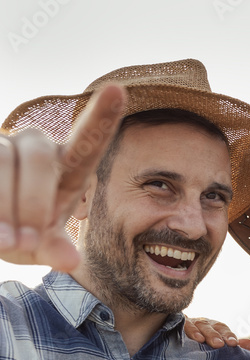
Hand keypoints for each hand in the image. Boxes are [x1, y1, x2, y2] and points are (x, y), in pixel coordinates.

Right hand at [0, 84, 125, 269]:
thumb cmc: (19, 233)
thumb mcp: (40, 245)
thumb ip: (55, 249)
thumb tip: (69, 260)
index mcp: (68, 166)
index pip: (90, 139)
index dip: (102, 115)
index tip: (118, 88)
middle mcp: (37, 146)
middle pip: (39, 156)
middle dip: (33, 202)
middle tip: (27, 242)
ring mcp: (3, 143)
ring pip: (2, 160)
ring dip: (6, 205)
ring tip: (8, 242)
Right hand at [183, 316, 249, 350]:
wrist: (178, 331)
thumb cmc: (203, 339)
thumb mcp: (218, 341)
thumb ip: (232, 344)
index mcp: (215, 327)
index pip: (223, 330)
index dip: (228, 336)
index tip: (234, 344)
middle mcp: (203, 324)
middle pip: (210, 327)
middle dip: (215, 335)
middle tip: (220, 344)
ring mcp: (189, 324)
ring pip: (195, 326)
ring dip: (197, 332)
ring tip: (201, 340)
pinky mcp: (176, 326)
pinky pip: (179, 326)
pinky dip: (182, 330)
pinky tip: (183, 336)